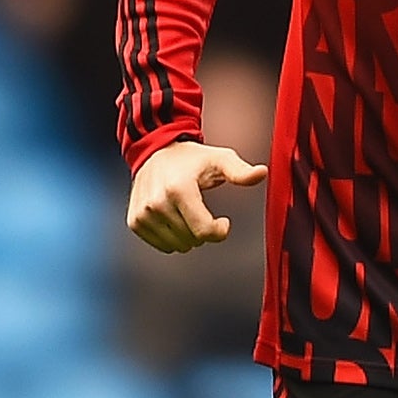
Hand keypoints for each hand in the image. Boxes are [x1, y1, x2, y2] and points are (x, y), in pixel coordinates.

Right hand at [127, 140, 268, 253]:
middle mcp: (157, 202)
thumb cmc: (192, 158)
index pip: (204, 231)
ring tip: (186, 212)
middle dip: (203, 231)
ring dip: (188, 235)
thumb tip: (262, 173)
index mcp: (179, 189)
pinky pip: (162, 246)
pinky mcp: (135, 221)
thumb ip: (240, 171)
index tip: (223, 221)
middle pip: (192, 241)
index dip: (220, 231)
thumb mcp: (220, 159)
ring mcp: (143, 213)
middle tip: (202, 210)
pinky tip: (173, 217)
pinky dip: (172, 237)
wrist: (155, 151)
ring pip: (178, 246)